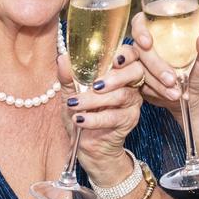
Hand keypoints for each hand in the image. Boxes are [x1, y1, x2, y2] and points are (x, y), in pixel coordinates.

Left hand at [58, 46, 143, 186]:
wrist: (88, 144)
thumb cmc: (82, 113)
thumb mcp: (71, 93)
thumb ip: (68, 76)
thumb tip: (63, 58)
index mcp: (118, 72)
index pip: (131, 55)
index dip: (127, 53)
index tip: (115, 58)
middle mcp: (130, 84)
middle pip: (135, 72)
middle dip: (116, 76)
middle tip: (95, 84)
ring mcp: (131, 103)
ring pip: (121, 95)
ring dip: (95, 100)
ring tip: (74, 104)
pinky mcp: (128, 121)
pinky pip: (114, 117)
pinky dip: (94, 119)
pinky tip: (79, 120)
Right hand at [130, 12, 198, 111]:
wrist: (198, 94)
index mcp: (161, 31)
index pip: (140, 22)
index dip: (140, 30)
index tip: (148, 43)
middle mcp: (147, 46)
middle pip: (138, 50)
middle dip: (155, 66)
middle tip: (172, 79)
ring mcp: (141, 64)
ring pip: (138, 70)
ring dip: (156, 83)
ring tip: (175, 92)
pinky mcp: (139, 81)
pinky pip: (139, 85)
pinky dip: (155, 91)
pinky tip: (169, 95)